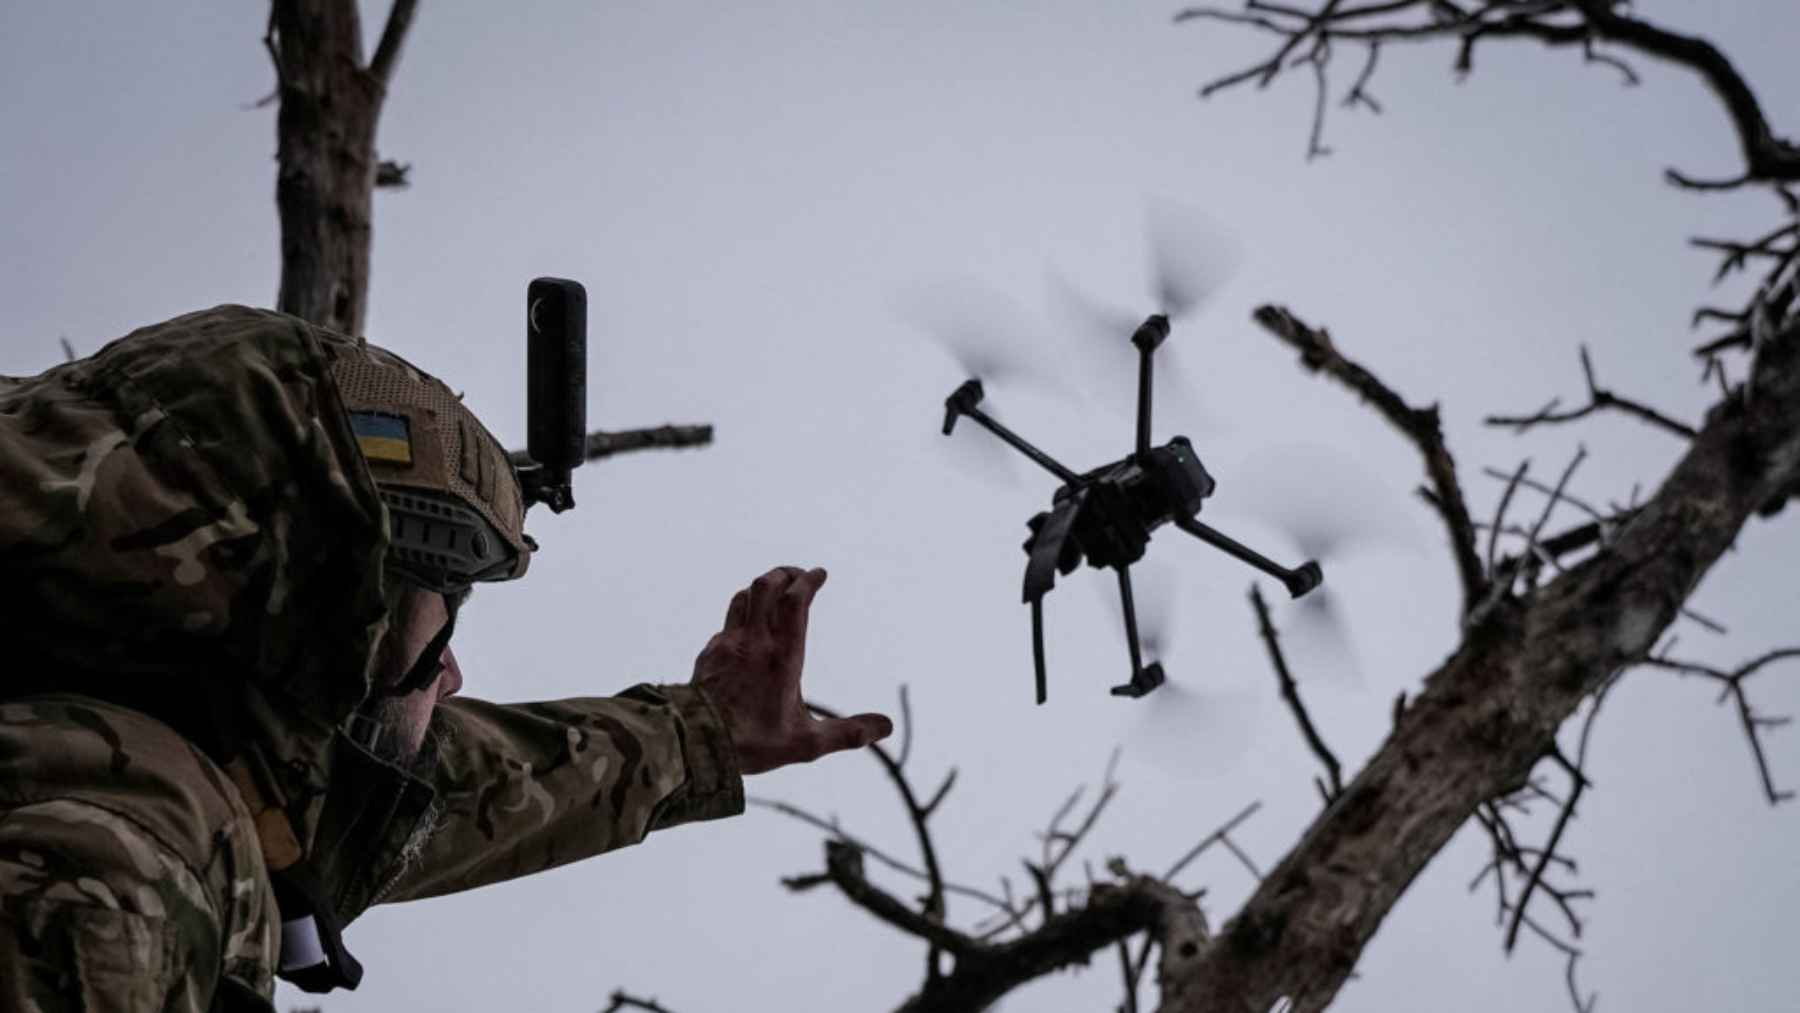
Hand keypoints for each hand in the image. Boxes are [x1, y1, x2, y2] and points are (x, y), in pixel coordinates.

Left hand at [692, 566, 892, 774]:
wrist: (695, 743)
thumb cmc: (752, 743)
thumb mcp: (807, 743)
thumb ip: (847, 733)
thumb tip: (885, 727)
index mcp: (783, 655)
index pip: (796, 600)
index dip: (809, 580)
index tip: (820, 574)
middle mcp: (754, 642)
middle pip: (767, 586)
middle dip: (785, 573)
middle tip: (798, 576)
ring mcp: (727, 645)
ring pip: (743, 598)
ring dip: (761, 589)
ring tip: (774, 593)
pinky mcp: (708, 655)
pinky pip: (726, 624)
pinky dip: (741, 617)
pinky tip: (746, 633)